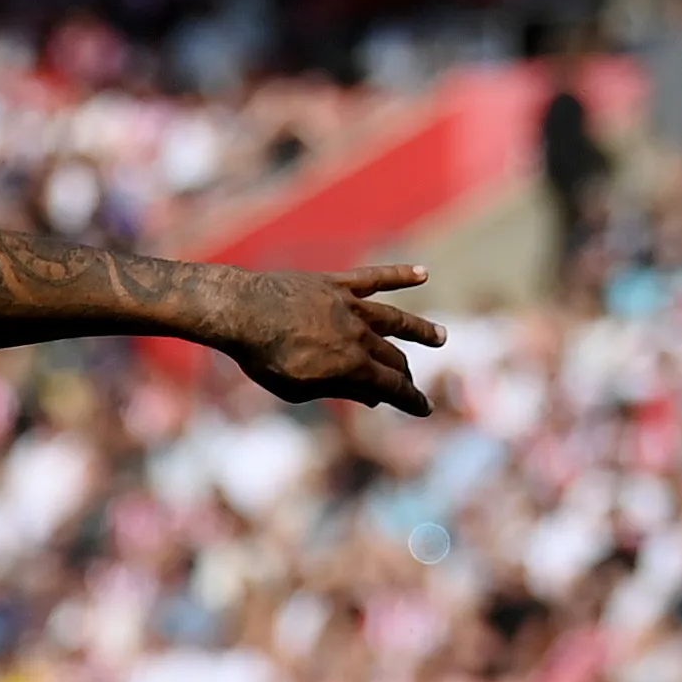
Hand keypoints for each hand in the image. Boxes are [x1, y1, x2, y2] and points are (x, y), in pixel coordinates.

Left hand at [225, 265, 442, 415]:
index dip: (410, 400)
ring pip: (394, 319)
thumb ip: (337, 390)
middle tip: (411, 384)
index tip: (424, 409)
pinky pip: (374, 278)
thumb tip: (371, 396)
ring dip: (419, 329)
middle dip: (404, 374)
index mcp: (351, 366)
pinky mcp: (336, 284)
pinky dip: (399, 275)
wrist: (241, 312)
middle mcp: (358, 335)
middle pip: (391, 357)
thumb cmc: (262, 357)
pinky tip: (423, 272)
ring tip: (440, 336)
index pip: (391, 387)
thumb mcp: (297, 389)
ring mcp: (350, 307)